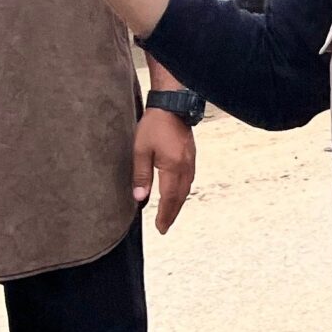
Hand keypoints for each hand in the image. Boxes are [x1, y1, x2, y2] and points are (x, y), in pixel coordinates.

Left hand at [133, 109, 195, 234]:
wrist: (172, 104)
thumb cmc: (155, 124)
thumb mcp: (141, 150)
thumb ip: (141, 175)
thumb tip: (140, 198)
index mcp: (172, 167)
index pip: (169, 198)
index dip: (165, 215)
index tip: (160, 227)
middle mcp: (185, 166)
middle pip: (180, 197)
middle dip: (172, 213)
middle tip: (164, 226)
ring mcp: (190, 160)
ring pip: (186, 188)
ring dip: (178, 203)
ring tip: (170, 212)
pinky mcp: (191, 155)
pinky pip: (189, 179)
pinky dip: (182, 190)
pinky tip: (177, 192)